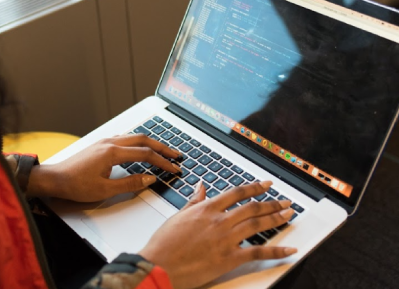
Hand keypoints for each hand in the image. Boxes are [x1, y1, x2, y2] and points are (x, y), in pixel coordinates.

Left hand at [27, 134, 182, 201]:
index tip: (174, 168)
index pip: (145, 154)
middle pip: (143, 140)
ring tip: (162, 151)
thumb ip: (129, 183)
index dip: (162, 161)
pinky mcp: (100, 145)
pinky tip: (140, 147)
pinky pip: (125, 138)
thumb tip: (149, 179)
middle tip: (176, 155)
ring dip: (150, 143)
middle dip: (162, 147)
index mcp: (113, 152)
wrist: (54, 179)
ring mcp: (105, 141)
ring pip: (134, 137)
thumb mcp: (105, 190)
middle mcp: (110, 142)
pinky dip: (138, 142)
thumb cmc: (75, 185)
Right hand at [139, 181, 296, 288]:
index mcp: (207, 208)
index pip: (237, 193)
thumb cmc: (164, 243)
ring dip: (276, 218)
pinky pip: (258, 253)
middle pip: (252, 207)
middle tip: (285, 201)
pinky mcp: (229, 258)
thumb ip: (194, 201)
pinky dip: (277, 251)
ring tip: (288, 215)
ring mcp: (226, 239)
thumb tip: (201, 186)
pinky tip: (289, 250)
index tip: (266, 185)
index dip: (254, 188)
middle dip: (272, 203)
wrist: (160, 265)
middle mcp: (219, 220)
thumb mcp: (178, 216)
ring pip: (258, 224)